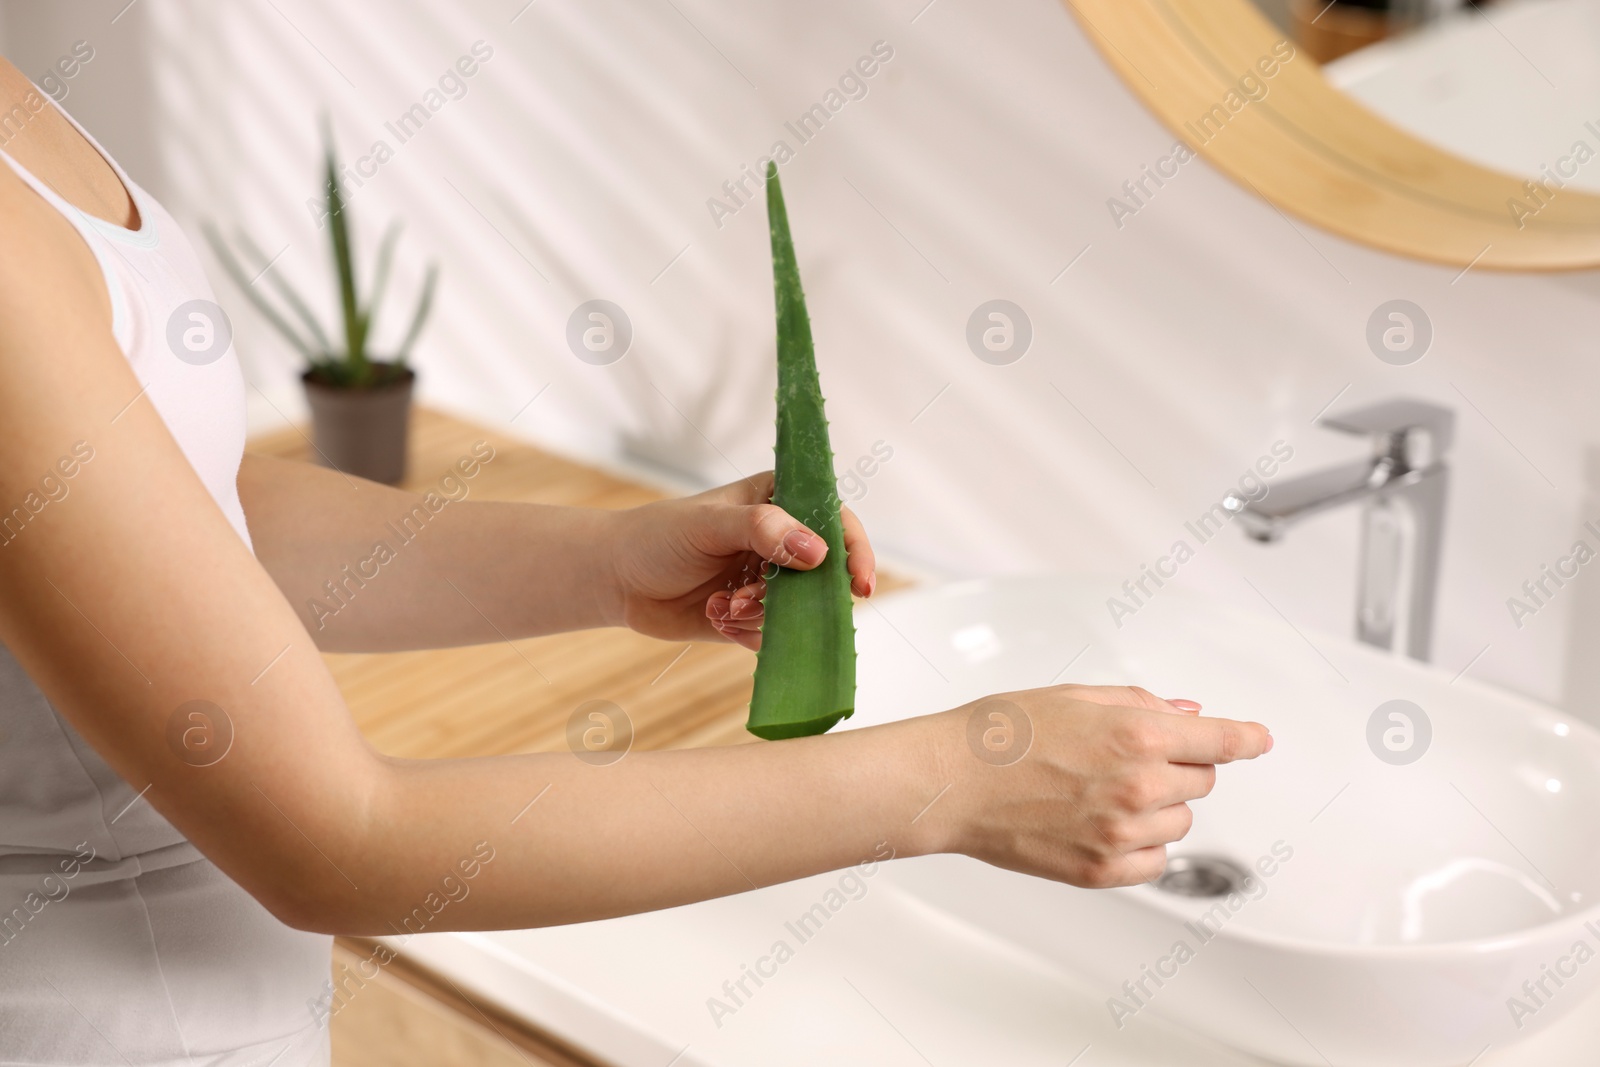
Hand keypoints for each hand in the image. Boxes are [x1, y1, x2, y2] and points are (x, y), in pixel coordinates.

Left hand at [608, 472, 875, 649]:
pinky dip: (745, 631)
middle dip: (791, 597)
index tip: (858, 585)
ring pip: (797, 611)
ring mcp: (769, 582)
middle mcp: (782, 541)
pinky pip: (772, 635)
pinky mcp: (754, 616)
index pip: (836, 522)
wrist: (617, 579)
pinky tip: (715, 616)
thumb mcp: (710, 523)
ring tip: (720, 605)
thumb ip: (762, 530)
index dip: (854, 552)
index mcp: (780, 501)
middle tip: (746, 598)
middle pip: (824, 576)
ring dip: (759, 614)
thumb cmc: (659, 536)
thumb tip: (817, 551)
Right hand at [930, 685, 1271, 887]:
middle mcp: (1139, 787)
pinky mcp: (1102, 870)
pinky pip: (1156, 862)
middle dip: (1176, 765)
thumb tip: (1186, 716)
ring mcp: (1122, 834)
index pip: (1221, 741)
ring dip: (1157, 806)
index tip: (1260, 740)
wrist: (950, 782)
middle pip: (1201, 780)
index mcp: (1137, 735)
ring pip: (1180, 822)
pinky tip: (1100, 824)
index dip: (1247, 739)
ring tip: (1098, 791)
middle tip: (1122, 757)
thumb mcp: (1075, 696)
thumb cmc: (1000, 733)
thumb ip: (1140, 704)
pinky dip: (1141, 846)